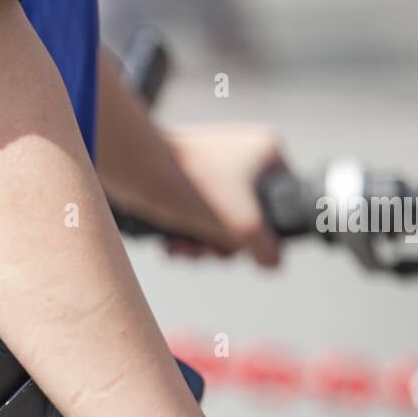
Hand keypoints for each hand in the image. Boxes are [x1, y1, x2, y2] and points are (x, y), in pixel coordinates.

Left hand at [165, 124, 285, 267]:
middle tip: (209, 252)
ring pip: (219, 221)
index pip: (282, 206)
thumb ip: (267, 248)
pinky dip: (187, 234)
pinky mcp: (188, 177)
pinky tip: (173, 246)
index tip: (242, 248)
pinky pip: (197, 214)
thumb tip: (274, 262)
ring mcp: (215, 164)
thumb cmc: (194, 187)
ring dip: (202, 246)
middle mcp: (245, 154)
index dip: (262, 235)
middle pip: (247, 218)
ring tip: (184, 250)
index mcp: (269, 154)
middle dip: (223, 245)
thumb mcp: (243, 225)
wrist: (136, 168)